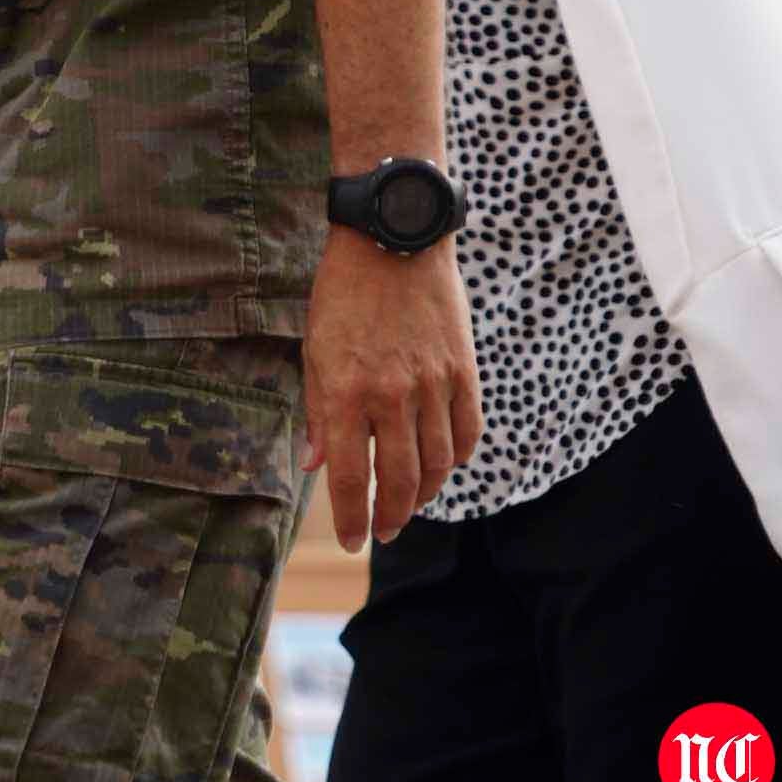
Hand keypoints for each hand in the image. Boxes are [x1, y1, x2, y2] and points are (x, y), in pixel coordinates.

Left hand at [303, 228, 483, 547]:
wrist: (394, 240)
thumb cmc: (342, 295)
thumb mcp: (314, 349)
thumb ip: (317, 411)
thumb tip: (315, 465)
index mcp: (346, 392)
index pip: (351, 476)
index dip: (352, 518)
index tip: (353, 541)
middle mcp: (392, 395)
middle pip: (400, 480)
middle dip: (391, 515)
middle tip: (384, 531)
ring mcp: (433, 384)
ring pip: (438, 463)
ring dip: (425, 493)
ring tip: (410, 504)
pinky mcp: (463, 372)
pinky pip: (467, 432)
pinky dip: (456, 458)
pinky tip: (443, 467)